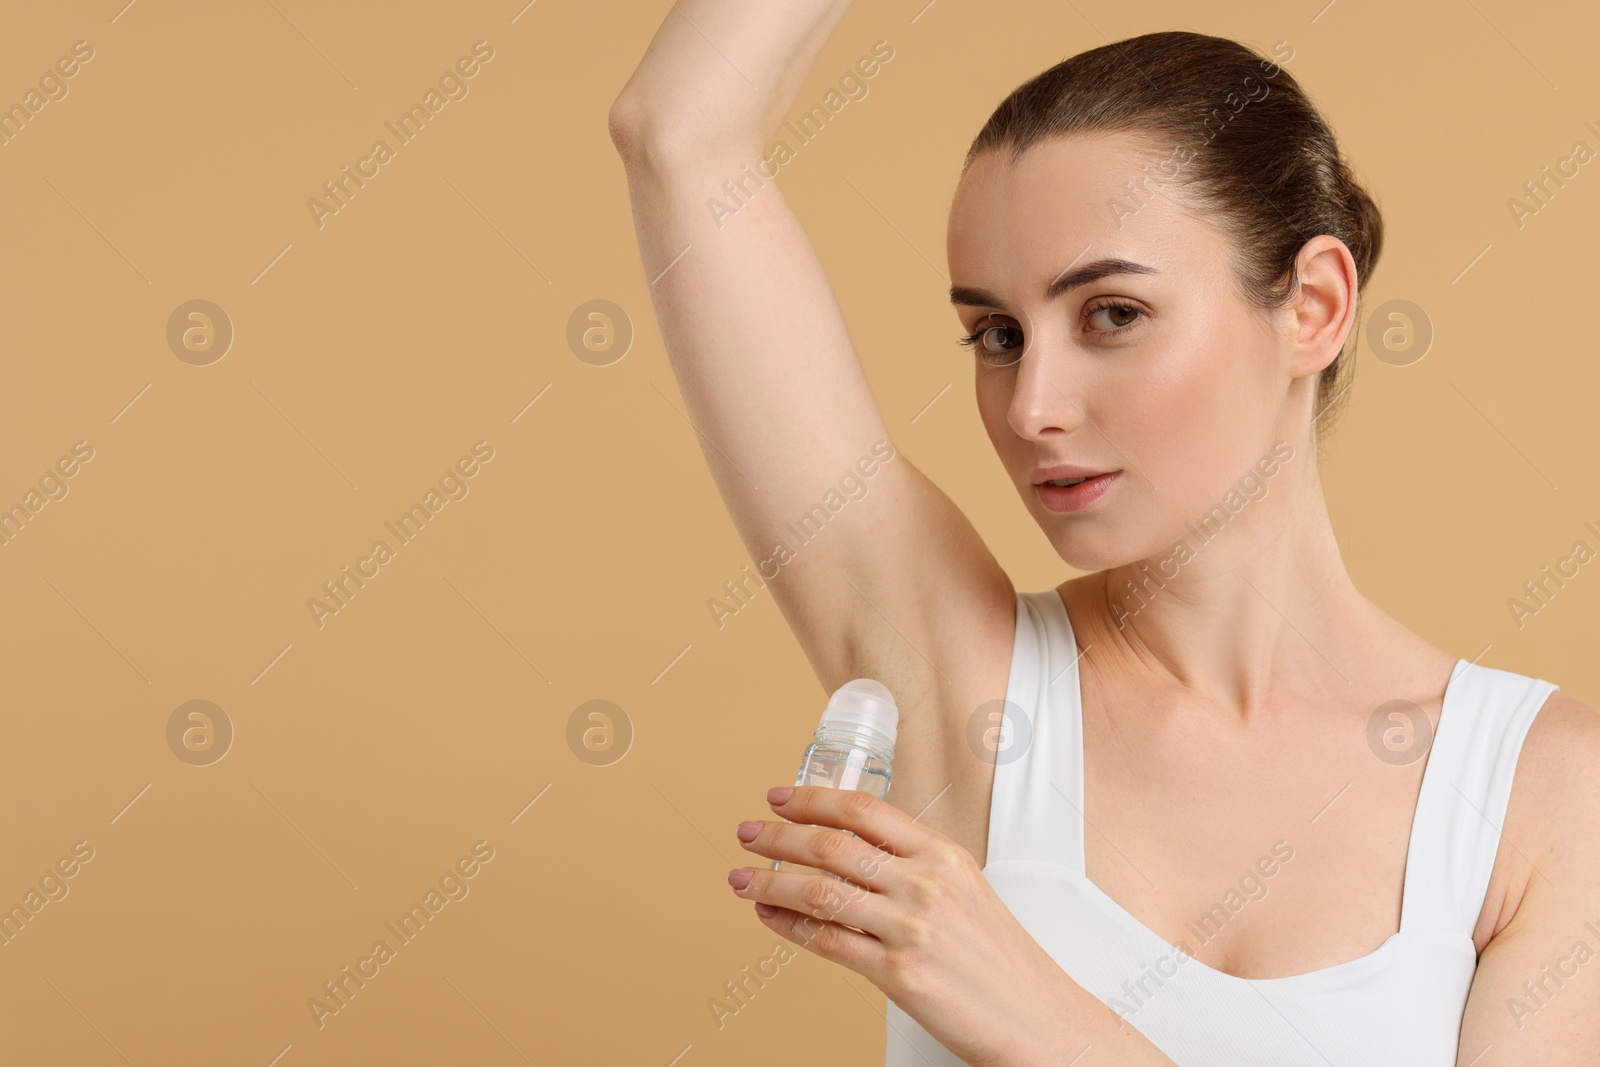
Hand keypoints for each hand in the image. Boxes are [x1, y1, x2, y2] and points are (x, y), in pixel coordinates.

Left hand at [727, 785, 1080, 1066]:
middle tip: (748, 834)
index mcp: (943, 855)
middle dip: (778, 837)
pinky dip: (788, 925)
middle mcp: (925, 884)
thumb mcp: (966, 890)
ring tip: (742, 878)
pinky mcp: (898, 974)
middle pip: (832, 845)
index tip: (779, 798)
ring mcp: (910, 928)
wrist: (1037, 1017)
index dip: (812, 799)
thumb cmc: (1002, 959)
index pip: (863, 811)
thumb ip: (914, 866)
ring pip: (820, 891)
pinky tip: (770, 915)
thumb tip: (852, 852)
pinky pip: (827, 942)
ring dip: (770, 881)